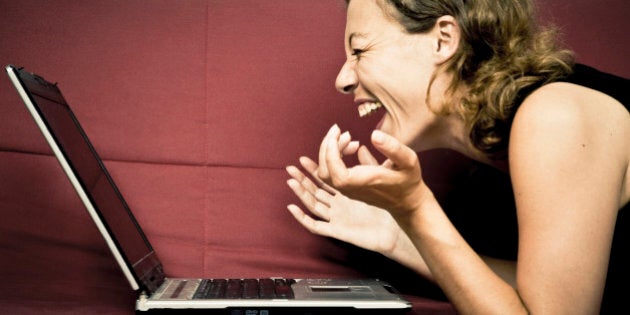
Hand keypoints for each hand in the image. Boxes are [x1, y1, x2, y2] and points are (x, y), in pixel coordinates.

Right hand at [286, 156, 403, 255]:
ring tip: (290, 180)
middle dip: (303, 178)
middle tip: (292, 165)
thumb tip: (360, 147)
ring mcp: (337, 219)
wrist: (399, 228)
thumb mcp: (381, 179)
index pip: (327, 179)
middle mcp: (339, 206)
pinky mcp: (338, 231)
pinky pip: (316, 226)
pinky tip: (292, 207)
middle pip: (315, 191)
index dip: (316, 169)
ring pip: (313, 205)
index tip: (305, 158)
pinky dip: (303, 218)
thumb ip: (370, 164)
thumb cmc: (394, 206)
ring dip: (301, 193)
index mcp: (348, 194)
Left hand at [317, 124, 429, 217]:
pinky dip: (333, 156)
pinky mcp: (347, 187)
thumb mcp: (408, 161)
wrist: (407, 202)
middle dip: (327, 147)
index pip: (336, 172)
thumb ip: (393, 148)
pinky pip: (330, 173)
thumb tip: (374, 134)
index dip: (331, 153)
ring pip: (325, 172)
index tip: (337, 134)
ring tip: (349, 137)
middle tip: (341, 130)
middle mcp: (352, 188)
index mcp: (364, 182)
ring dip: (330, 151)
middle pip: (325, 171)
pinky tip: (352, 146)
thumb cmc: (408, 180)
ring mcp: (347, 189)